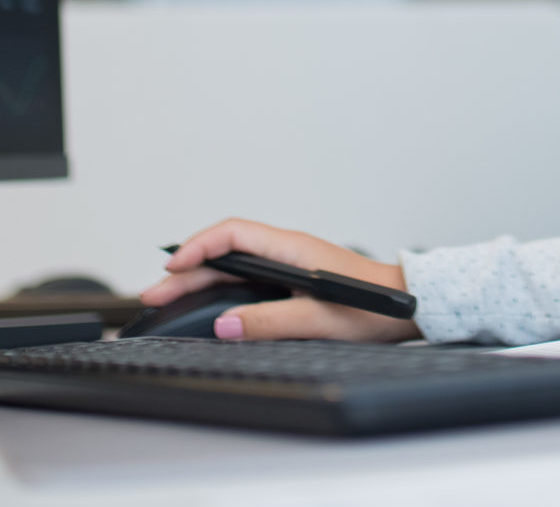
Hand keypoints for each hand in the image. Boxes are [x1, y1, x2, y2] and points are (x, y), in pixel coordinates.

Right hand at [141, 217, 420, 342]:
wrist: (405, 306)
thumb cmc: (371, 309)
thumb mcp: (318, 320)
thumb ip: (270, 321)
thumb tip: (224, 325)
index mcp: (291, 248)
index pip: (233, 234)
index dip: (198, 247)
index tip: (172, 267)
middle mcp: (286, 250)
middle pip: (225, 252)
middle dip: (187, 270)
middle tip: (154, 292)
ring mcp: (288, 262)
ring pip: (232, 263)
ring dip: (199, 277)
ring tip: (167, 295)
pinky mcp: (292, 278)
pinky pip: (245, 274)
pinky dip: (219, 284)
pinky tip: (205, 298)